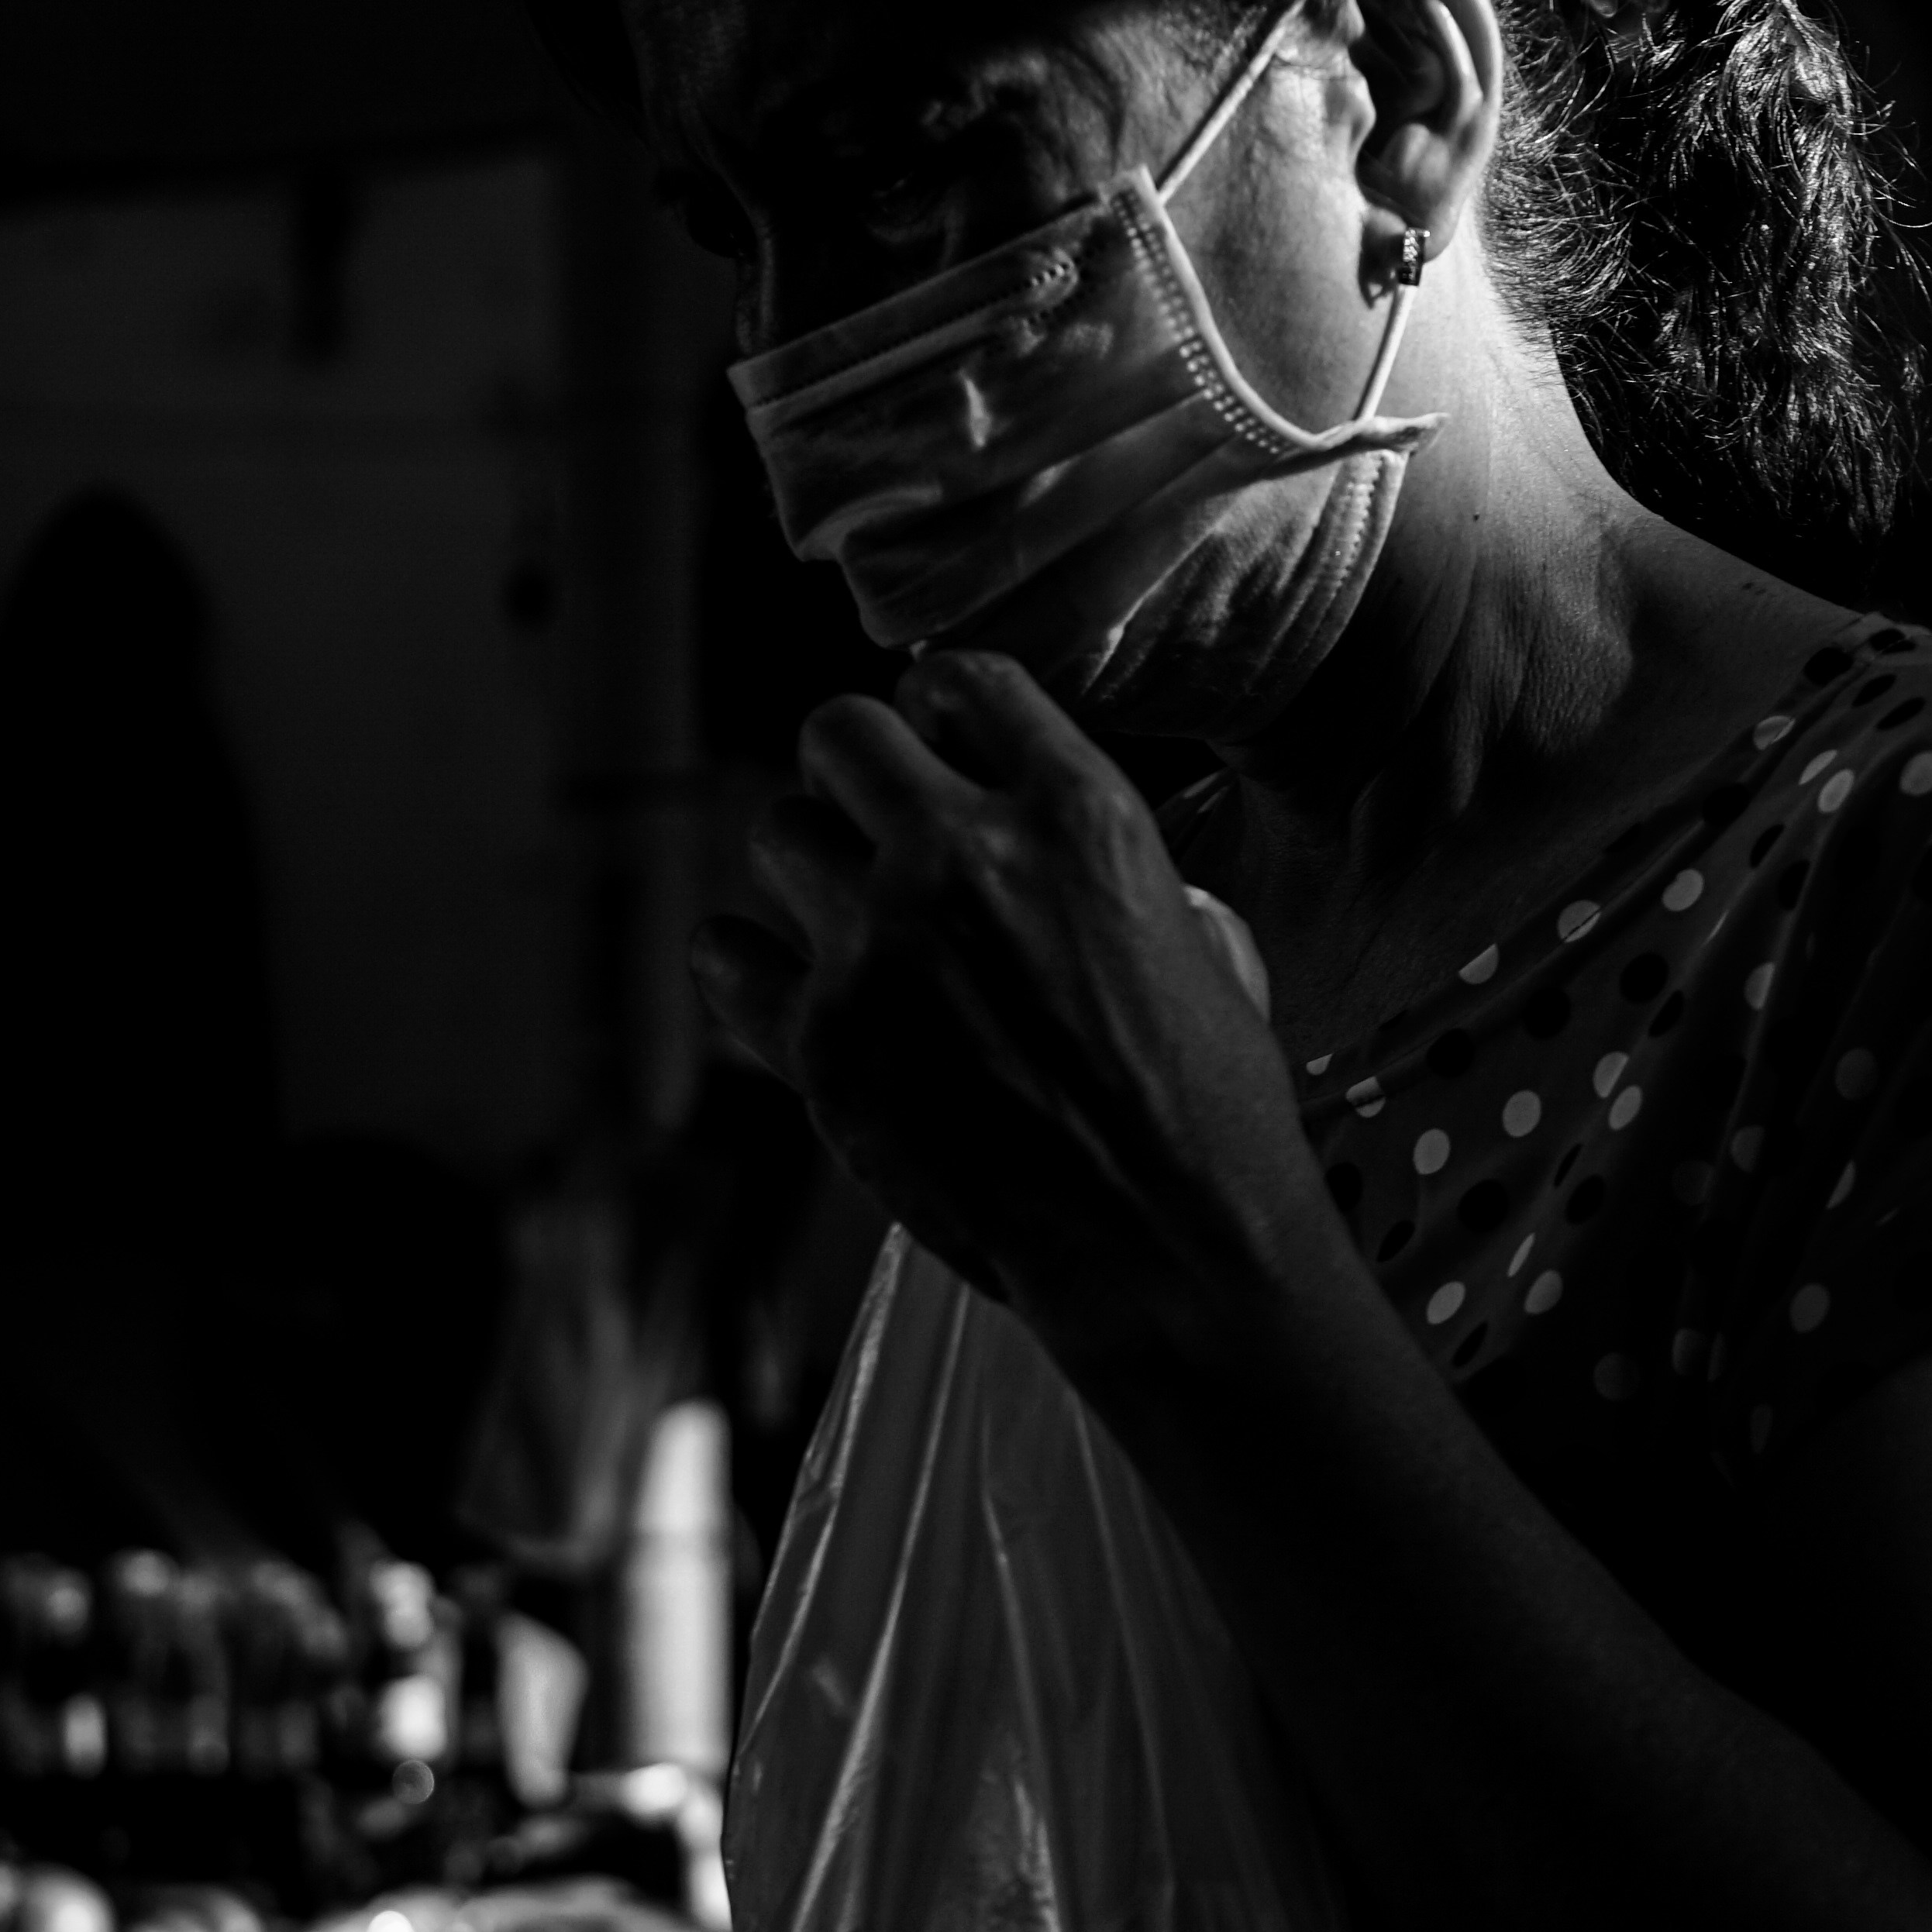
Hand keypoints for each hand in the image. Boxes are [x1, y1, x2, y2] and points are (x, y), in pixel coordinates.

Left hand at [692, 650, 1312, 1349]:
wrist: (1166, 1250)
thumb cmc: (1208, 1111)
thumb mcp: (1199, 941)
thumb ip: (1104, 870)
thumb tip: (1040, 854)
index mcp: (1079, 814)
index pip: (959, 681)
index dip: (940, 715)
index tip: (940, 753)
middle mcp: (965, 857)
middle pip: (837, 732)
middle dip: (857, 777)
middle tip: (879, 835)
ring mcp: (880, 947)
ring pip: (774, 831)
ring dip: (809, 872)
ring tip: (852, 930)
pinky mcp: (819, 1044)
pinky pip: (723, 951)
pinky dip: (749, 966)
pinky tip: (794, 994)